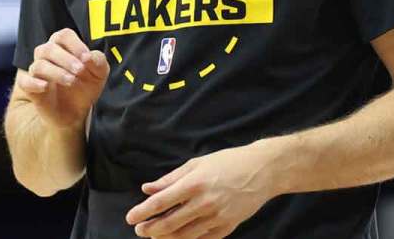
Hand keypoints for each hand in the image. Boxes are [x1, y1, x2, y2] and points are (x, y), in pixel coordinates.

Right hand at [17, 28, 109, 129]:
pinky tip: (45, 86)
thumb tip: (89, 57)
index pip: (64, 35)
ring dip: (56, 72)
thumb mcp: (99, 74)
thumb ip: (98, 61)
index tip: (86, 58)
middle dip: (66, 59)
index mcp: (63, 46)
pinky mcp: (30, 88)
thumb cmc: (86, 86)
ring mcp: (37, 71)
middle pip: (49, 48)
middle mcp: (47, 55)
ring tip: (71, 81)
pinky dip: (34, 83)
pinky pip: (24, 81)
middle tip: (80, 71)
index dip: (75, 44)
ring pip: (39, 65)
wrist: (76, 112)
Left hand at [125, 143, 277, 237]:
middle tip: (139, 230)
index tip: (130, 218)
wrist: (263, 171)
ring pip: (185, 235)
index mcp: (194, 184)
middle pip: (170, 223)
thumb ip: (171, 178)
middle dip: (151, 229)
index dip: (143, 212)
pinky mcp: (228, 226)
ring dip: (166, 237)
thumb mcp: (197, 164)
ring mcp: (217, 217)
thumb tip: (147, 189)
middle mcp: (204, 203)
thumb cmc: (227, 162)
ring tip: (154, 236)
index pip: (161, 202)